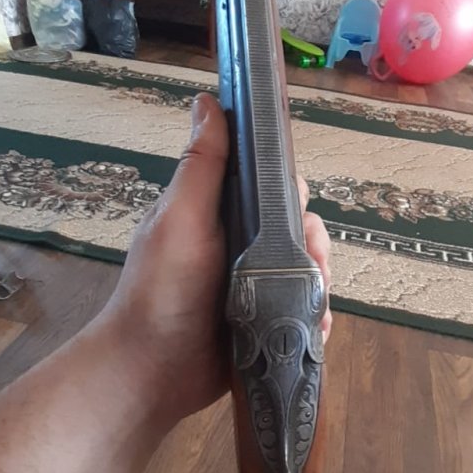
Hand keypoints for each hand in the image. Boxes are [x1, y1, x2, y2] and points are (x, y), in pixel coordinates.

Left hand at [100, 93, 331, 435]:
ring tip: (315, 301)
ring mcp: (254, 288)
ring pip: (306, 271)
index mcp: (219, 214)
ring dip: (320, 282)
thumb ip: (201, 165)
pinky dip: (314, 317)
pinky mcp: (264, 324)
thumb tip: (208, 100)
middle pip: (298, 229)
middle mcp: (240, 246)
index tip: (296, 203)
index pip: (270, 187)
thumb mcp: (179, 218)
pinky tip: (316, 326)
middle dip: (313, 243)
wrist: (152, 371)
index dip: (290, 190)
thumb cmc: (161, 289)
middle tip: (309, 263)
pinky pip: (302, 311)